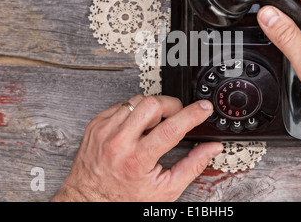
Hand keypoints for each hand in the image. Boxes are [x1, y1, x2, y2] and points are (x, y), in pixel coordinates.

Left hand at [52, 95, 222, 201]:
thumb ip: (192, 166)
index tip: (204, 107)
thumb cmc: (125, 198)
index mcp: (137, 160)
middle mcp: (118, 142)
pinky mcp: (97, 124)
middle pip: (152, 105)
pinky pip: (122, 105)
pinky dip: (135, 111)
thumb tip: (212, 148)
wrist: (88, 200)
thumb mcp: (165, 190)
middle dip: (171, 106)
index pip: (171, 128)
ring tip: (154, 125)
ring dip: (152, 108)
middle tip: (176, 116)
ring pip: (137, 101)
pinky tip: (137, 126)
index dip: (192, 115)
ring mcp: (104, 131)